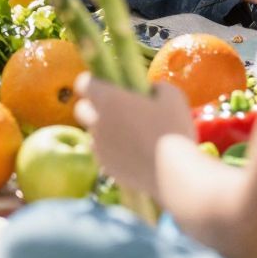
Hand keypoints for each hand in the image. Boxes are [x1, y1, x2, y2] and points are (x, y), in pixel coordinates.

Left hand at [76, 73, 193, 194]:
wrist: (175, 176)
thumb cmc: (174, 131)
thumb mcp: (171, 96)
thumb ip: (154, 86)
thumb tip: (149, 90)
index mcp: (109, 100)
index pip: (83, 83)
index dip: (92, 82)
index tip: (105, 84)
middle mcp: (97, 122)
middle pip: (81, 109)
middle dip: (93, 106)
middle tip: (115, 109)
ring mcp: (100, 147)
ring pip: (93, 133)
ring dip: (104, 130)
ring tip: (130, 134)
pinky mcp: (107, 166)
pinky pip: (102, 152)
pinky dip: (112, 150)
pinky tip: (133, 152)